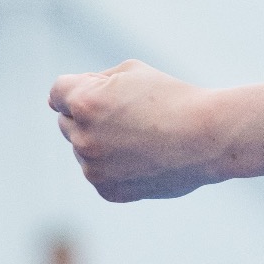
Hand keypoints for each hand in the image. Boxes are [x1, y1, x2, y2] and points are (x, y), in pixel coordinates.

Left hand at [49, 60, 221, 202]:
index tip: (109, 92)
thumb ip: (89, 81)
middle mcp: (83, 137)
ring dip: (100, 140)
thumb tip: (56, 100)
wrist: (207, 138)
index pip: (57, 92)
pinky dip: (112, 165)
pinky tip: (142, 156)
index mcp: (85, 102)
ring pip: (82, 148)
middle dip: (87, 114)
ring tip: (140, 136)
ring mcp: (94, 168)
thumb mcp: (130, 72)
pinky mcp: (107, 191)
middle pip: (67, 121)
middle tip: (129, 114)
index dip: (83, 87)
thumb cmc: (171, 97)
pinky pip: (97, 172)